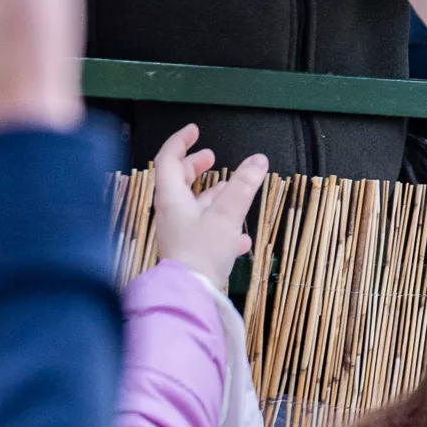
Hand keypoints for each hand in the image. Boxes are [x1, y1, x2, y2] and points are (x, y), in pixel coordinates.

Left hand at [148, 124, 267, 291]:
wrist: (192, 296)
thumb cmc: (202, 252)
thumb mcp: (227, 214)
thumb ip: (243, 186)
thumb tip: (258, 159)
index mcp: (172, 198)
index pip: (168, 160)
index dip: (180, 141)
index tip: (195, 130)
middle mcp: (172, 214)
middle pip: (179, 182)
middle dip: (195, 166)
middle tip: (212, 157)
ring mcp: (180, 234)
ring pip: (194, 206)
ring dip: (212, 195)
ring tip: (231, 189)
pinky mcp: (191, 252)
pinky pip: (205, 232)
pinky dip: (223, 226)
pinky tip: (243, 238)